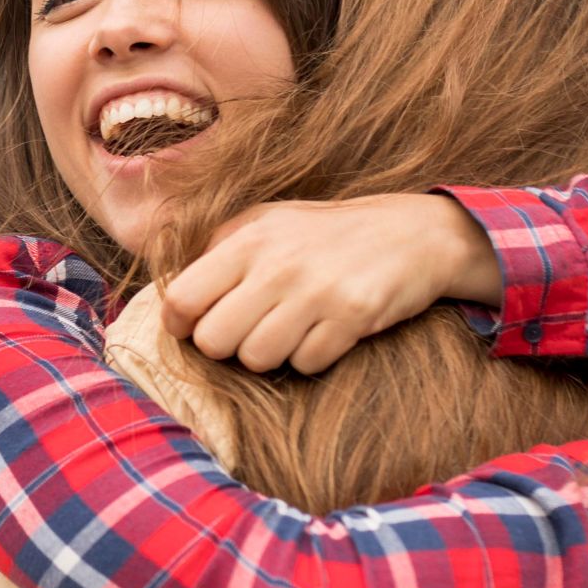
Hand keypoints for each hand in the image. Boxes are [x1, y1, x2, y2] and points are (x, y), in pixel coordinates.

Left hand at [159, 193, 503, 373]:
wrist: (413, 233)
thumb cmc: (326, 233)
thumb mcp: (268, 222)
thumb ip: (219, 250)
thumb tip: (174, 297)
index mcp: (247, 239)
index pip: (181, 300)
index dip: (181, 325)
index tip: (197, 326)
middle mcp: (276, 265)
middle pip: (214, 341)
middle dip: (227, 345)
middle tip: (249, 330)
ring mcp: (315, 291)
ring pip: (256, 359)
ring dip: (270, 354)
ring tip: (289, 329)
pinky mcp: (351, 316)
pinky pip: (305, 364)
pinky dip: (311, 357)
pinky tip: (323, 332)